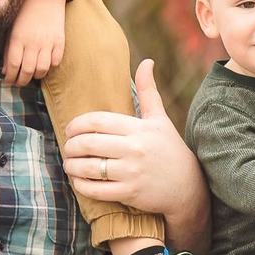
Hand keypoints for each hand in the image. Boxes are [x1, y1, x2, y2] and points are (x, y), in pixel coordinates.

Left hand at [3, 0, 66, 85]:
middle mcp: (33, 42)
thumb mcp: (11, 29)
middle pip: (27, 71)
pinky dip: (50, 67)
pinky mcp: (60, 41)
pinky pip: (56, 62)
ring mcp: (48, 42)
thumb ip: (8, 50)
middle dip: (21, 81)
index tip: (8, 80)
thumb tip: (6, 71)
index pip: (13, 66)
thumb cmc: (23, 12)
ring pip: (42, 69)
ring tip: (31, 75)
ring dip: (35, 76)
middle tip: (19, 82)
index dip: (10, 78)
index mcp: (17, 38)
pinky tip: (44, 64)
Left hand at [64, 59, 203, 221]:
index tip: (70, 129)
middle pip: (89, 144)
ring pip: (89, 168)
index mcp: (139, 128)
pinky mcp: (130, 193)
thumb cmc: (169, 148)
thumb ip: (148, 91)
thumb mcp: (159, 118)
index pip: (98, 121)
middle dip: (71, 146)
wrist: (187, 186)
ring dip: (72, 166)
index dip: (77, 125)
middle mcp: (135, 149)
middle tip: (67, 148)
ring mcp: (132, 172)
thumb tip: (147, 62)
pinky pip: (96, 190)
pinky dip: (81, 185)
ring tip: (69, 164)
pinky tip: (78, 181)